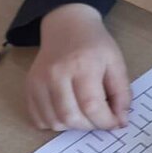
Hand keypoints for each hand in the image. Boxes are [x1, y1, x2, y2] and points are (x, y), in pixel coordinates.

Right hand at [26, 3, 131, 130]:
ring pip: (54, 122)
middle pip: (71, 117)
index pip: (92, 105)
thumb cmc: (94, 44)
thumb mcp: (116, 62)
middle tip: (99, 118)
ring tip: (84, 112)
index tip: (115, 123)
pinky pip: (38, 119)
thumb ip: (122, 93)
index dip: (105, 121)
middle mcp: (56, 73)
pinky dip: (54, 123)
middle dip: (90, 126)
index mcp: (82, 64)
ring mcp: (39, 81)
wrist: (67, 26)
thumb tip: (121, 122)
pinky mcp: (29, 86)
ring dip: (73, 126)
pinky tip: (66, 111)